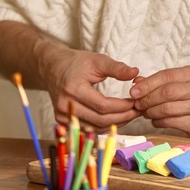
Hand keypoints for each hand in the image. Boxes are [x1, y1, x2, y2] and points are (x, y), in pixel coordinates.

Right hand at [0, 21, 140, 129]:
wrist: (52, 67)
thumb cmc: (75, 62)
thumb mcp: (97, 60)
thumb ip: (117, 68)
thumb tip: (136, 73)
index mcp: (73, 89)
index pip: (103, 106)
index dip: (122, 106)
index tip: (136, 102)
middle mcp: (66, 106)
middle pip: (100, 120)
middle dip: (122, 117)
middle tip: (137, 111)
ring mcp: (62, 116)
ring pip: (95, 128)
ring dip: (115, 124)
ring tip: (130, 114)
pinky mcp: (62, 121)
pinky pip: (88, 129)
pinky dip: (104, 126)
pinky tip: (116, 119)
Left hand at [129, 65, 189, 143]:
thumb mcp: (182, 84)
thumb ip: (160, 82)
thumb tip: (136, 82)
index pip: (167, 76)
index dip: (147, 84)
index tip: (134, 91)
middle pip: (167, 92)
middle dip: (148, 99)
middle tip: (137, 104)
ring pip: (167, 108)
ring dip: (151, 111)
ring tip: (145, 113)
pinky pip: (171, 122)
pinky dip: (159, 121)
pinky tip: (155, 120)